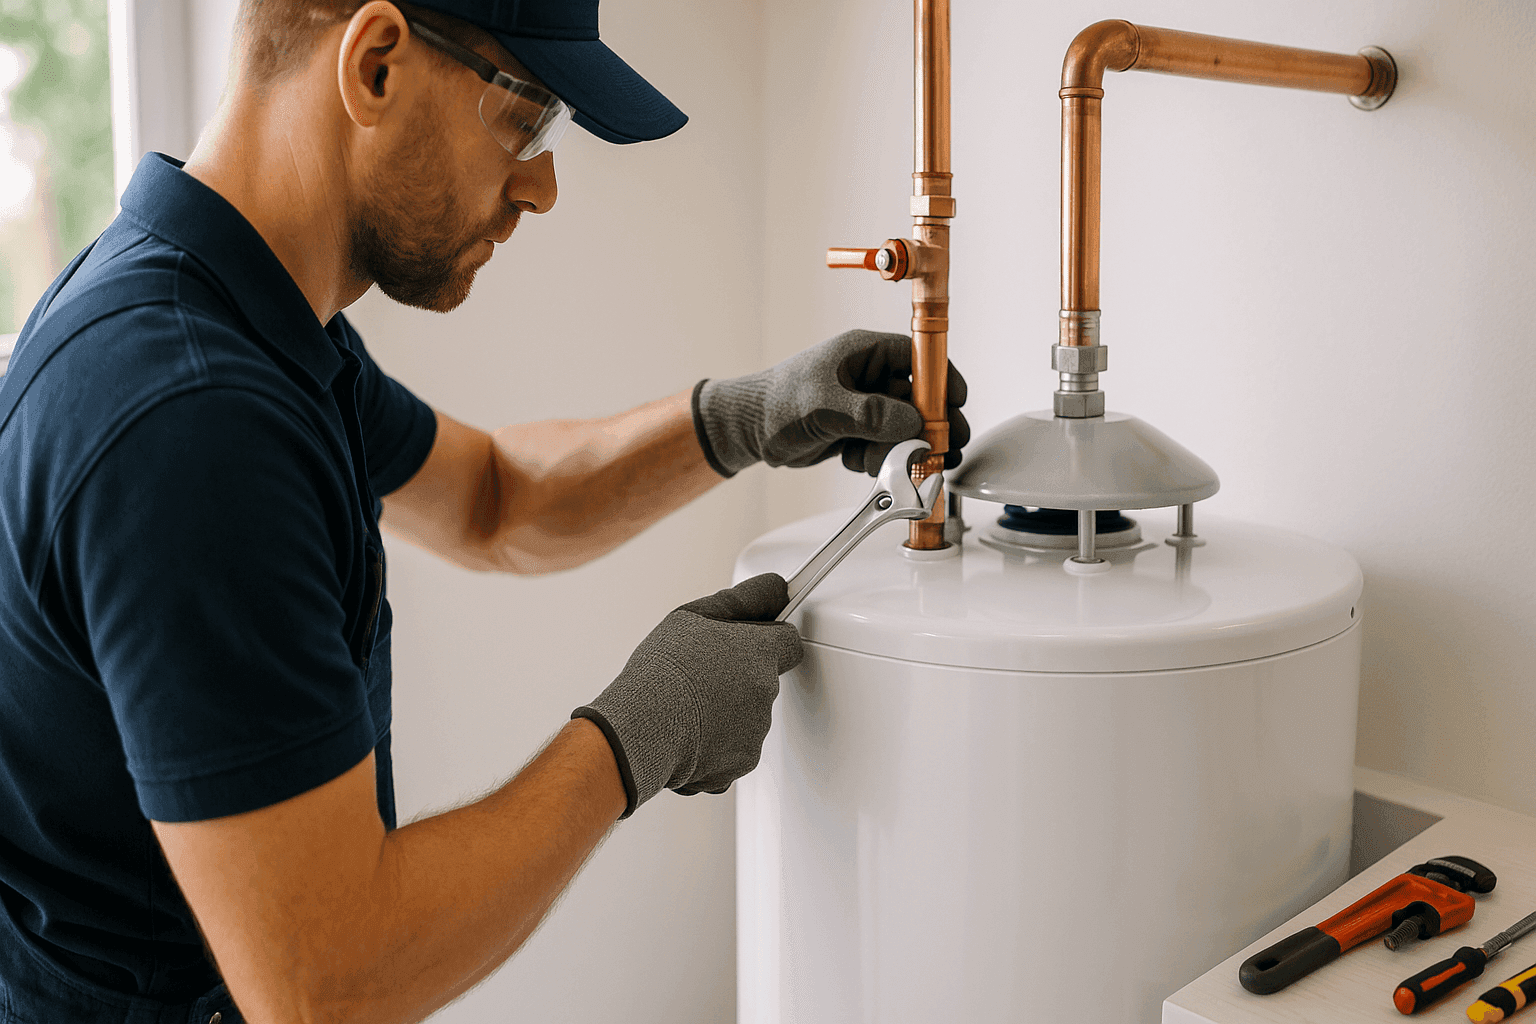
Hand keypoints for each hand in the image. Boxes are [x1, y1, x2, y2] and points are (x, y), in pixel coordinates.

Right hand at [572, 574, 802, 817]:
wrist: (642, 729)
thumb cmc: (663, 672)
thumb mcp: (694, 616)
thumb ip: (744, 599)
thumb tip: (776, 588)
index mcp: (759, 653)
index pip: (790, 641)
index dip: (770, 640)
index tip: (751, 642)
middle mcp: (766, 692)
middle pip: (763, 680)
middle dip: (740, 678)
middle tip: (702, 676)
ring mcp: (756, 731)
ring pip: (748, 717)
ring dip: (727, 712)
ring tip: (688, 706)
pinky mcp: (742, 763)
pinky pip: (735, 749)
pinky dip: (717, 745)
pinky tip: (689, 734)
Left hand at [691, 329, 969, 476]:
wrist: (747, 430)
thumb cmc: (775, 403)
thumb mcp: (823, 406)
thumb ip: (870, 415)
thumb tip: (913, 424)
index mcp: (864, 352)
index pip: (919, 359)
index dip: (942, 380)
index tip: (957, 403)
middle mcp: (869, 376)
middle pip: (920, 399)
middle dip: (931, 426)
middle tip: (943, 448)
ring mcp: (866, 405)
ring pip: (905, 428)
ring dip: (899, 449)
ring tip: (875, 460)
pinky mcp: (859, 431)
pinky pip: (886, 447)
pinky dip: (878, 460)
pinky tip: (854, 461)